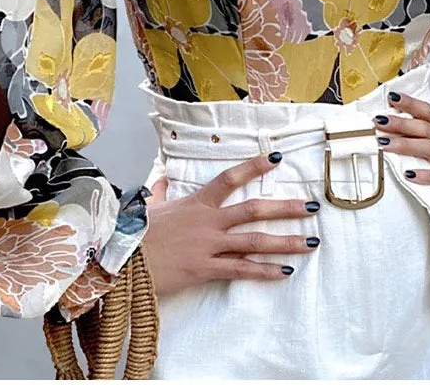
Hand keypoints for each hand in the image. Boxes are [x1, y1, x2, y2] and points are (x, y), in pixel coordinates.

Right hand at [143, 152, 320, 298]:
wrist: (118, 260)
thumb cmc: (134, 232)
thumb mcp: (149, 207)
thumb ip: (160, 191)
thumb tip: (160, 178)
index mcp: (197, 202)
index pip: (230, 178)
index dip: (254, 166)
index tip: (276, 157)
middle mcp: (208, 221)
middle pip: (253, 210)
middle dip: (285, 208)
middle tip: (311, 207)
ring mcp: (208, 246)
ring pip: (254, 241)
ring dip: (285, 241)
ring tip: (311, 241)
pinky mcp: (204, 269)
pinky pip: (241, 271)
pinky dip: (264, 272)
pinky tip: (285, 272)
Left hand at [373, 91, 429, 211]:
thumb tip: (410, 127)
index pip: (429, 112)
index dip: (410, 104)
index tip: (390, 98)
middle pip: (424, 128)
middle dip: (399, 124)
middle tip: (377, 121)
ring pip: (429, 149)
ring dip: (406, 146)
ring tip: (384, 144)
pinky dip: (427, 175)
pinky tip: (410, 174)